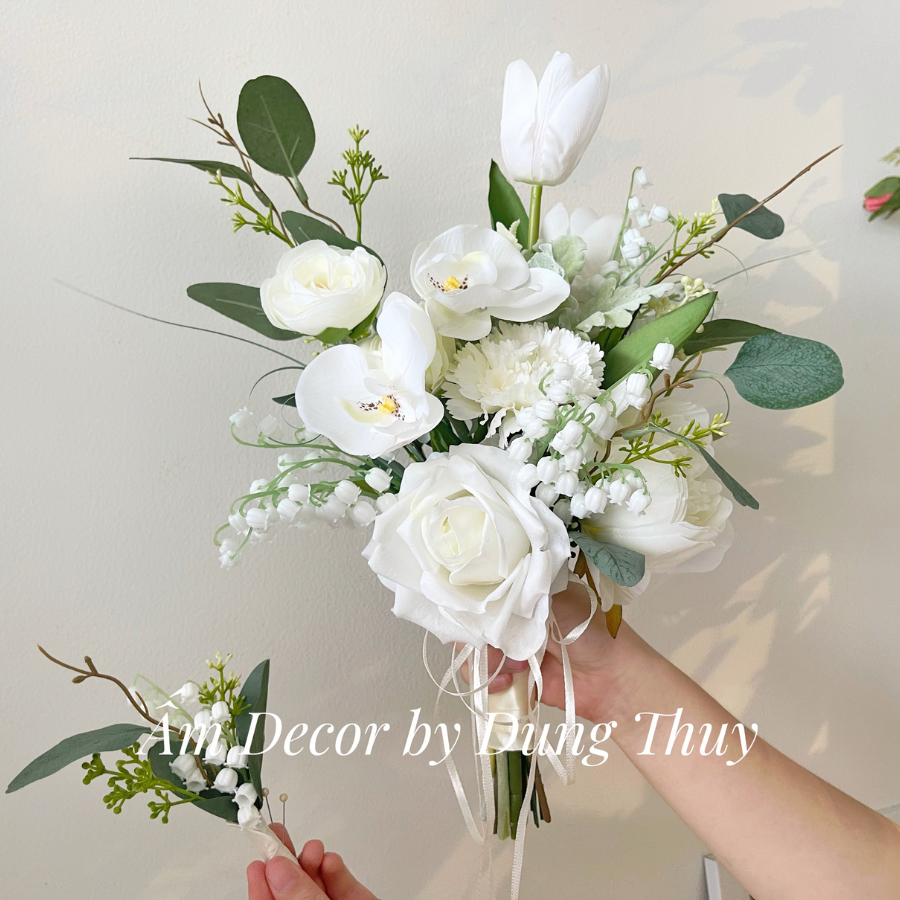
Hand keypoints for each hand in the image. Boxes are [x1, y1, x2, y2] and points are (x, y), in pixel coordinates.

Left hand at [247, 824, 376, 899]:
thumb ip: (300, 897)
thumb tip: (278, 870)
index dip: (260, 882)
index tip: (256, 859)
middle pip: (290, 885)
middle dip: (283, 858)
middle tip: (274, 831)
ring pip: (313, 878)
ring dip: (311, 859)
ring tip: (313, 850)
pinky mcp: (354, 897)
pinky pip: (338, 879)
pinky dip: (334, 866)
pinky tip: (330, 862)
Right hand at [459, 579, 640, 723]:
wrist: (609, 678)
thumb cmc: (590, 630)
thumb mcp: (557, 599)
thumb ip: (523, 591)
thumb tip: (491, 591)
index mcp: (518, 587)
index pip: (479, 587)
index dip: (471, 599)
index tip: (475, 612)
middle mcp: (507, 614)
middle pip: (469, 621)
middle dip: (478, 637)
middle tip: (498, 646)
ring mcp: (504, 644)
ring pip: (470, 651)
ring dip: (486, 662)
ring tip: (514, 669)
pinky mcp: (505, 673)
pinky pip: (480, 677)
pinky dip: (489, 682)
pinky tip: (509, 683)